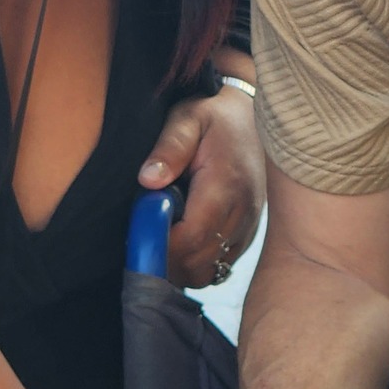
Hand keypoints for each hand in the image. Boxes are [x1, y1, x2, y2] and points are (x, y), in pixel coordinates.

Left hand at [139, 77, 262, 288]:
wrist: (252, 116)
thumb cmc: (214, 117)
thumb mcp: (187, 119)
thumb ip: (169, 148)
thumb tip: (148, 180)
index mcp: (226, 187)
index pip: (191, 239)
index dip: (159, 246)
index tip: (136, 232)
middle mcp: (243, 214)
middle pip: (198, 265)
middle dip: (164, 259)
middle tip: (145, 233)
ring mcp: (248, 228)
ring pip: (208, 273)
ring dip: (179, 264)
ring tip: (164, 234)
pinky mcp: (248, 235)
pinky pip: (218, 267)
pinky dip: (196, 262)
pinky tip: (182, 237)